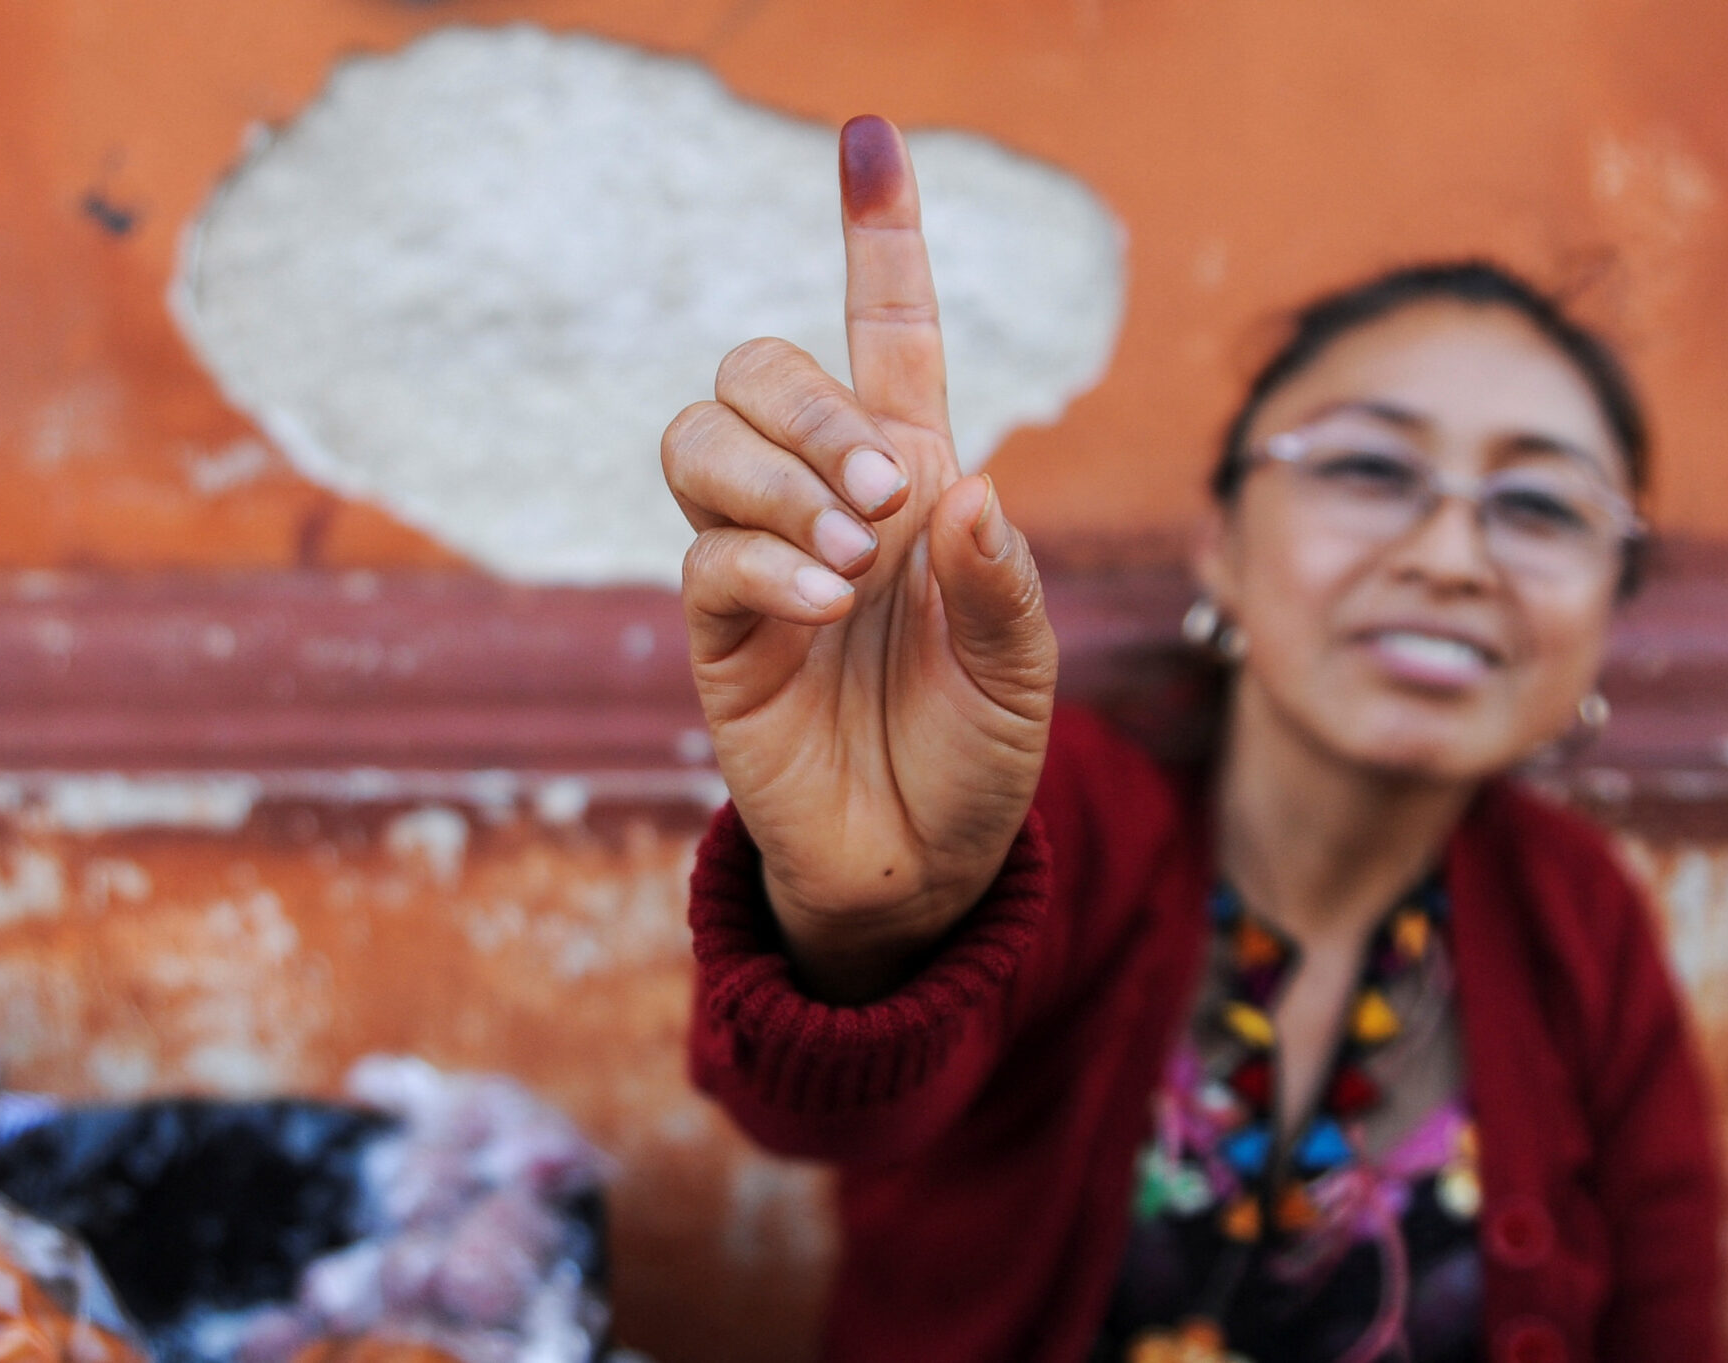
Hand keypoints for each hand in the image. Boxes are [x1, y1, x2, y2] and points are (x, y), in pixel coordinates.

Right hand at [661, 116, 1057, 1001]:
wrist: (920, 863)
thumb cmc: (980, 750)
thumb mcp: (1027, 667)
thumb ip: (1001, 578)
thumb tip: (956, 486)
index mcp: (914, 479)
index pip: (887, 332)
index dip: (877, 237)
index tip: (871, 135)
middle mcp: (827, 499)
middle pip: (761, 365)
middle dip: (813, 405)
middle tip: (887, 493)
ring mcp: (761, 560)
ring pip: (700, 437)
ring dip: (777, 474)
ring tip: (852, 558)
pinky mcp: (718, 633)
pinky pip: (703, 554)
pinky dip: (765, 563)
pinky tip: (823, 602)